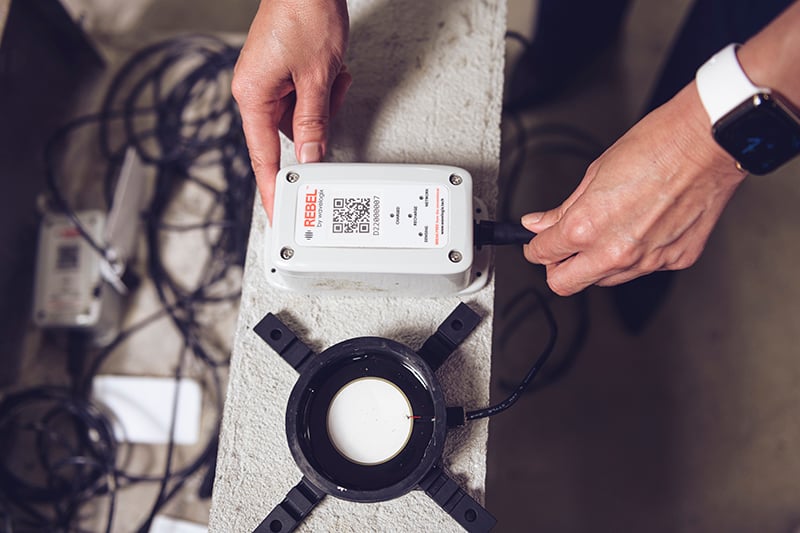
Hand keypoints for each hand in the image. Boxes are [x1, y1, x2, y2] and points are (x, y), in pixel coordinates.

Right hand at [232, 0, 350, 218]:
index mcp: (253, 95)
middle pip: (289, 135)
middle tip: (332, 102)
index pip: (264, 158)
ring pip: (302, 117)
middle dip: (317, 125)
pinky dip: (324, 90)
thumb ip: (314, 124)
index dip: (274, 188)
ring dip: (325, 104)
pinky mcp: (283, 72)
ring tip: (333, 76)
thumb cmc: (304, 11)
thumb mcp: (318, 77)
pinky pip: (305, 98)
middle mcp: (255, 90)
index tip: (280, 213)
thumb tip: (312, 159)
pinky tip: (332, 70)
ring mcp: (269, 80)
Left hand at [521, 84, 746, 295]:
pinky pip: (641, 269)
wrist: (706, 143)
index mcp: (586, 227)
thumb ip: (564, 209)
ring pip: (604, 280)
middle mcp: (614, 252)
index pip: (543, 255)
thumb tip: (539, 224)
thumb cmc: (655, 147)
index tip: (536, 243)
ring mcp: (646, 261)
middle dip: (557, 268)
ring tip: (607, 232)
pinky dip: (634, 255)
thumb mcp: (594, 174)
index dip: (535, 247)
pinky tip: (642, 228)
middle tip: (560, 251)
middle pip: (565, 284)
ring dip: (596, 263)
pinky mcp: (674, 261)